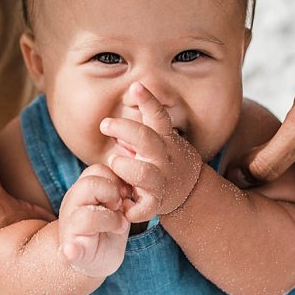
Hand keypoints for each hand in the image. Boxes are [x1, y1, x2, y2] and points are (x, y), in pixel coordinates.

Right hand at [58, 164, 129, 277]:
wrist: (95, 259)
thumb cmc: (107, 228)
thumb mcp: (116, 204)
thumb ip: (119, 189)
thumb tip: (132, 181)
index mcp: (81, 191)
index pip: (97, 170)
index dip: (117, 179)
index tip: (127, 194)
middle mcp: (71, 206)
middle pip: (89, 185)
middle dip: (113, 194)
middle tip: (122, 209)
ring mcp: (69, 229)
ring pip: (86, 215)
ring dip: (111, 220)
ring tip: (120, 227)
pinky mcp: (72, 253)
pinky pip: (69, 250)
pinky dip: (70, 251)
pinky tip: (72, 252)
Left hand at [101, 82, 201, 222]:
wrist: (190, 191)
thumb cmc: (165, 159)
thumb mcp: (161, 138)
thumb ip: (142, 125)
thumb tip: (126, 100)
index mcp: (165, 139)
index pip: (158, 116)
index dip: (148, 101)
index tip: (136, 86)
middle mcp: (164, 158)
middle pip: (146, 139)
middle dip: (124, 129)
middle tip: (105, 124)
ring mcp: (161, 181)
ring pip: (143, 174)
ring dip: (125, 167)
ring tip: (114, 163)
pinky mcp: (156, 203)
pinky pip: (143, 208)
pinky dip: (131, 208)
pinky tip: (122, 203)